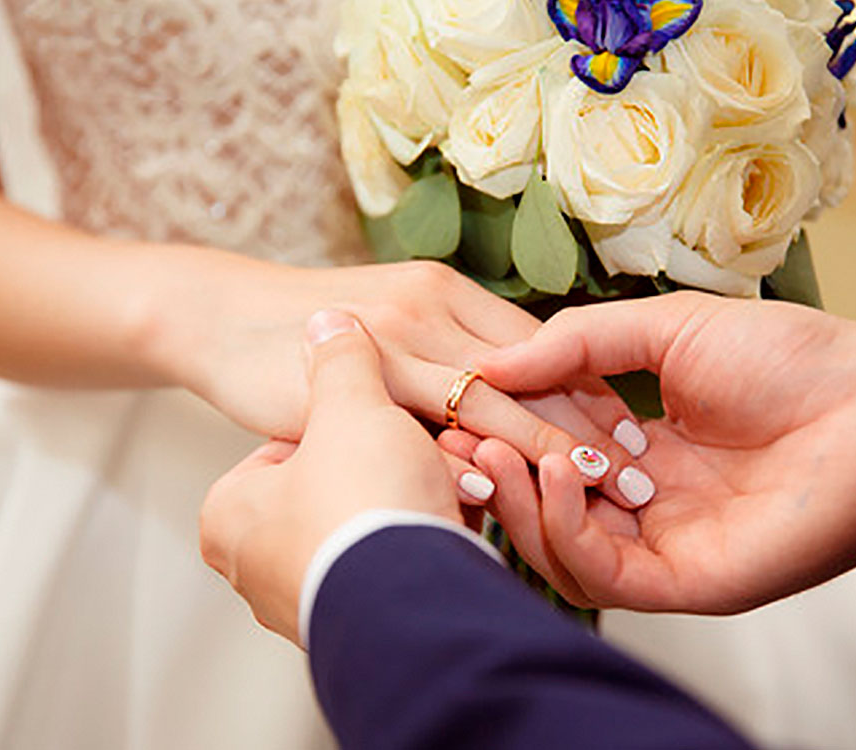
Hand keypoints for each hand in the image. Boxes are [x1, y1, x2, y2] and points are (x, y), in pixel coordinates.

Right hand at [148, 252, 653, 507]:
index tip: (632, 436)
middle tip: (638, 475)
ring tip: (594, 489)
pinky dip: (465, 462)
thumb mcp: (392, 323)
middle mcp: (430, 307)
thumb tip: (508, 406)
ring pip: (487, 400)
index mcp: (447, 293)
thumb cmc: (310, 325)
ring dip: (542, 447)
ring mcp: (392, 340)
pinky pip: (421, 427)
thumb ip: (446, 354)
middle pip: (527, 371)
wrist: (218, 315)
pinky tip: (498, 496)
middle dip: (584, 425)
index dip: (587, 391)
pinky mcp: (351, 383)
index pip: (539, 343)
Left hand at [200, 310, 477, 645]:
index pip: (294, 440)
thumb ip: (340, 358)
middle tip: (434, 441)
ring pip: (370, 524)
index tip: (390, 407)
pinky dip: (422, 536)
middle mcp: (254, 562)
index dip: (354, 414)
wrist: (414, 605)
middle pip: (337, 483)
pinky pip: (393, 562)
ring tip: (452, 478)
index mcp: (231, 510)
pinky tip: (454, 516)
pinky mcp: (360, 620)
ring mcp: (304, 598)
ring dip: (415, 496)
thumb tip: (330, 321)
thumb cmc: (364, 503)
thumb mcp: (349, 408)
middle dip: (392, 459)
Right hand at [474, 293, 855, 613]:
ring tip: (495, 453)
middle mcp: (648, 509)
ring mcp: (668, 548)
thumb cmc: (788, 358)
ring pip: (564, 555)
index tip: (462, 402)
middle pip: (546, 513)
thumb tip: (488, 363)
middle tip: (461, 436)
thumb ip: (578, 344)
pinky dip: (567, 530)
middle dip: (496, 477)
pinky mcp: (691, 581)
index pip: (549, 458)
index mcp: (643, 454)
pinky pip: (605, 577)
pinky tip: (555, 475)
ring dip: (520, 507)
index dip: (502, 435)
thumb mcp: (666, 330)